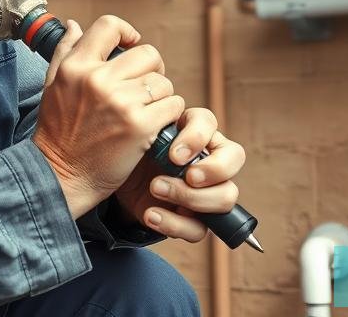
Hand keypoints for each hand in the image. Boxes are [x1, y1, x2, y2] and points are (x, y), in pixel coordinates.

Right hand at [32, 16, 184, 218]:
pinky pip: (172, 105)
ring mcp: (120, 102)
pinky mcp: (139, 126)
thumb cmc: (57, 133)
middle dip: (151, 70)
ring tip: (147, 111)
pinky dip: (169, 115)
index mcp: (76, 67)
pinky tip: (155, 125)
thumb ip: (64, 52)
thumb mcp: (52, 86)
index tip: (130, 45)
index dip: (127, 32)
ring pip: (163, 82)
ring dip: (161, 96)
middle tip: (145, 87)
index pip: (110, 26)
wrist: (61, 177)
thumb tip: (75, 25)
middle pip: (147, 54)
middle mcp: (98, 79)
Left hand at [113, 107, 246, 241]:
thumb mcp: (138, 135)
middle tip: (188, 176)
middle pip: (234, 158)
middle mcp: (207, 157)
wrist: (112, 184)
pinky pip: (199, 229)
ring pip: (226, 197)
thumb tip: (166, 119)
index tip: (174, 155)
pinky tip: (151, 215)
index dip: (197, 138)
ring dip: (191, 197)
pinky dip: (174, 224)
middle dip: (213, 170)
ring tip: (156, 189)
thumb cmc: (130, 153)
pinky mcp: (193, 218)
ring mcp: (205, 190)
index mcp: (192, 130)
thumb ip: (155, 126)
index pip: (209, 122)